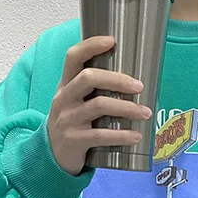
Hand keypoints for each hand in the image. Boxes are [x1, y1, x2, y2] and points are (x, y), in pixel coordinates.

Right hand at [47, 35, 153, 175]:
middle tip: (139, 86)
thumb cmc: (72, 124)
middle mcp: (64, 99)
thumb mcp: (74, 102)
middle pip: (89, 78)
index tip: (111, 40)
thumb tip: (131, 80)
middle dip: (117, 80)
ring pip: (99, 106)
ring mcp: (68, 120)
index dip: (91, 46)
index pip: (73, 57)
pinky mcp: (74, 140)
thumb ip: (92, 90)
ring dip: (127, 108)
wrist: (52, 156)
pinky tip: (136, 136)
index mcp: (65, 85)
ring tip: (145, 113)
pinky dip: (122, 135)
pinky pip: (100, 135)